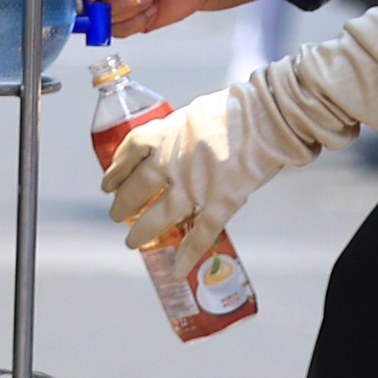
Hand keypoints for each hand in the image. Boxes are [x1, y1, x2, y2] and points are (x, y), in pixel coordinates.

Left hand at [99, 88, 263, 274]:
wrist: (269, 115)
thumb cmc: (239, 107)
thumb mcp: (197, 111)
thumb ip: (181, 131)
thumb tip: (175, 143)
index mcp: (167, 133)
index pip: (130, 153)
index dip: (116, 170)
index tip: (108, 182)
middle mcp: (173, 161)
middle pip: (137, 188)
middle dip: (123, 204)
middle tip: (116, 215)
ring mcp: (196, 184)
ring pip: (160, 216)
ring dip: (143, 231)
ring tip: (132, 242)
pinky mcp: (222, 202)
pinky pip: (200, 234)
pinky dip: (187, 255)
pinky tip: (176, 270)